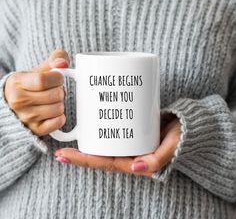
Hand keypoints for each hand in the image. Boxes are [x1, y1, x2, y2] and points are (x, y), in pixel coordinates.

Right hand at [4, 49, 68, 135]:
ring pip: (59, 109)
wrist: (15, 104)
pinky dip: (60, 116)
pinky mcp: (36, 129)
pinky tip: (52, 112)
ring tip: (52, 101)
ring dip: (60, 103)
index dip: (57, 78)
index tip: (57, 78)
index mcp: (17, 83)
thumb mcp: (38, 70)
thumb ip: (53, 60)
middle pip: (55, 95)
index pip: (43, 80)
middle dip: (60, 90)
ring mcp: (26, 117)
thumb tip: (63, 63)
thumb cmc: (29, 86)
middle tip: (54, 90)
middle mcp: (18, 102)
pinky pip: (59, 122)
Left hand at [54, 116, 180, 176]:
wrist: (186, 125)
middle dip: (79, 154)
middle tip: (60, 148)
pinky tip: (90, 119)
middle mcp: (128, 153)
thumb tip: (137, 167)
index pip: (105, 163)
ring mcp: (127, 141)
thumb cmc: (179, 138)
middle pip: (100, 154)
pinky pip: (111, 131)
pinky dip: (100, 127)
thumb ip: (157, 159)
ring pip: (104, 142)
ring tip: (69, 134)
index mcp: (134, 162)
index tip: (63, 155)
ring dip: (88, 139)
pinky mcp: (129, 129)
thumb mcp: (171, 148)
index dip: (84, 161)